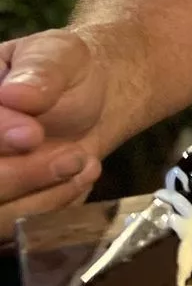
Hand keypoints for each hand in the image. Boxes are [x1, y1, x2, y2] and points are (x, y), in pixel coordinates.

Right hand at [0, 30, 106, 241]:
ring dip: (42, 198)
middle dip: (20, 175)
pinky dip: (54, 210)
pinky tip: (82, 178)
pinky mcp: (3, 211)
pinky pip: (16, 231)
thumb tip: (16, 94)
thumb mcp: (57, 54)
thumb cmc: (64, 71)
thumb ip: (39, 71)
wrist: (89, 100)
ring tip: (85, 164)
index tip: (31, 134)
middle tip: (73, 157)